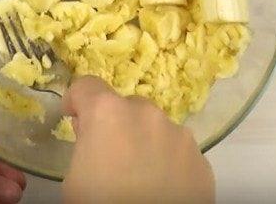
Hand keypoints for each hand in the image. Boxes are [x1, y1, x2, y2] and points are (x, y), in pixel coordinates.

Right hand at [62, 76, 214, 203]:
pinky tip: (161, 190)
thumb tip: (92, 134)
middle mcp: (148, 114)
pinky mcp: (202, 160)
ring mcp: (180, 136)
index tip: (74, 120)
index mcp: (109, 113)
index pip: (86, 85)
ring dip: (143, 143)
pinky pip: (178, 152)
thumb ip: (83, 145)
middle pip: (125, 106)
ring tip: (137, 178)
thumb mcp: (73, 181)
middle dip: (114, 125)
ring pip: (155, 128)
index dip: (76, 102)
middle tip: (106, 158)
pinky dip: (167, 163)